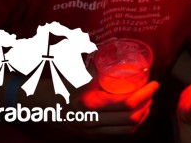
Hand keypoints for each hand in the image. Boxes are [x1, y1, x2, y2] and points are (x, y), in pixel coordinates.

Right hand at [24, 76, 158, 138]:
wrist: (36, 106)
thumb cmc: (57, 86)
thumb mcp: (76, 74)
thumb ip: (96, 68)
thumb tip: (116, 55)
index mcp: (90, 104)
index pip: (127, 102)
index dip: (145, 93)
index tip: (153, 83)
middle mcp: (92, 121)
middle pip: (131, 118)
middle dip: (147, 104)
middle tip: (152, 91)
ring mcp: (91, 132)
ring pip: (127, 130)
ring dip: (142, 116)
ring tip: (146, 102)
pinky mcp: (90, 137)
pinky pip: (117, 135)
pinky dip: (131, 126)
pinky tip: (134, 115)